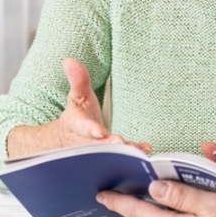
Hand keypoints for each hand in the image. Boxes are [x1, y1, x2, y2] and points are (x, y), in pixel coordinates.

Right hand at [6, 58, 151, 156]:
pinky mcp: (111, 154)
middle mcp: (86, 141)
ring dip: (123, 152)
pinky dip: (134, 153)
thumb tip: (69, 60)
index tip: (98, 132)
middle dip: (108, 145)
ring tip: (137, 150)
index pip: (82, 127)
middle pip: (96, 145)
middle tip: (120, 143)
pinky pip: (123, 156)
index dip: (90, 130)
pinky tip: (145, 149)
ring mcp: (99, 150)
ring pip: (110, 154)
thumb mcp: (78, 96)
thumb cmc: (79, 114)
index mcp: (76, 124)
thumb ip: (78, 80)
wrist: (72, 139)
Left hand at [97, 180, 215, 216]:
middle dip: (129, 206)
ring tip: (137, 198)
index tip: (103, 195)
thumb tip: (155, 186)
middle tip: (117, 191)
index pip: (137, 212)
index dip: (118, 202)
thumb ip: (182, 195)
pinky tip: (165, 212)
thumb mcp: (213, 204)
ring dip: (144, 213)